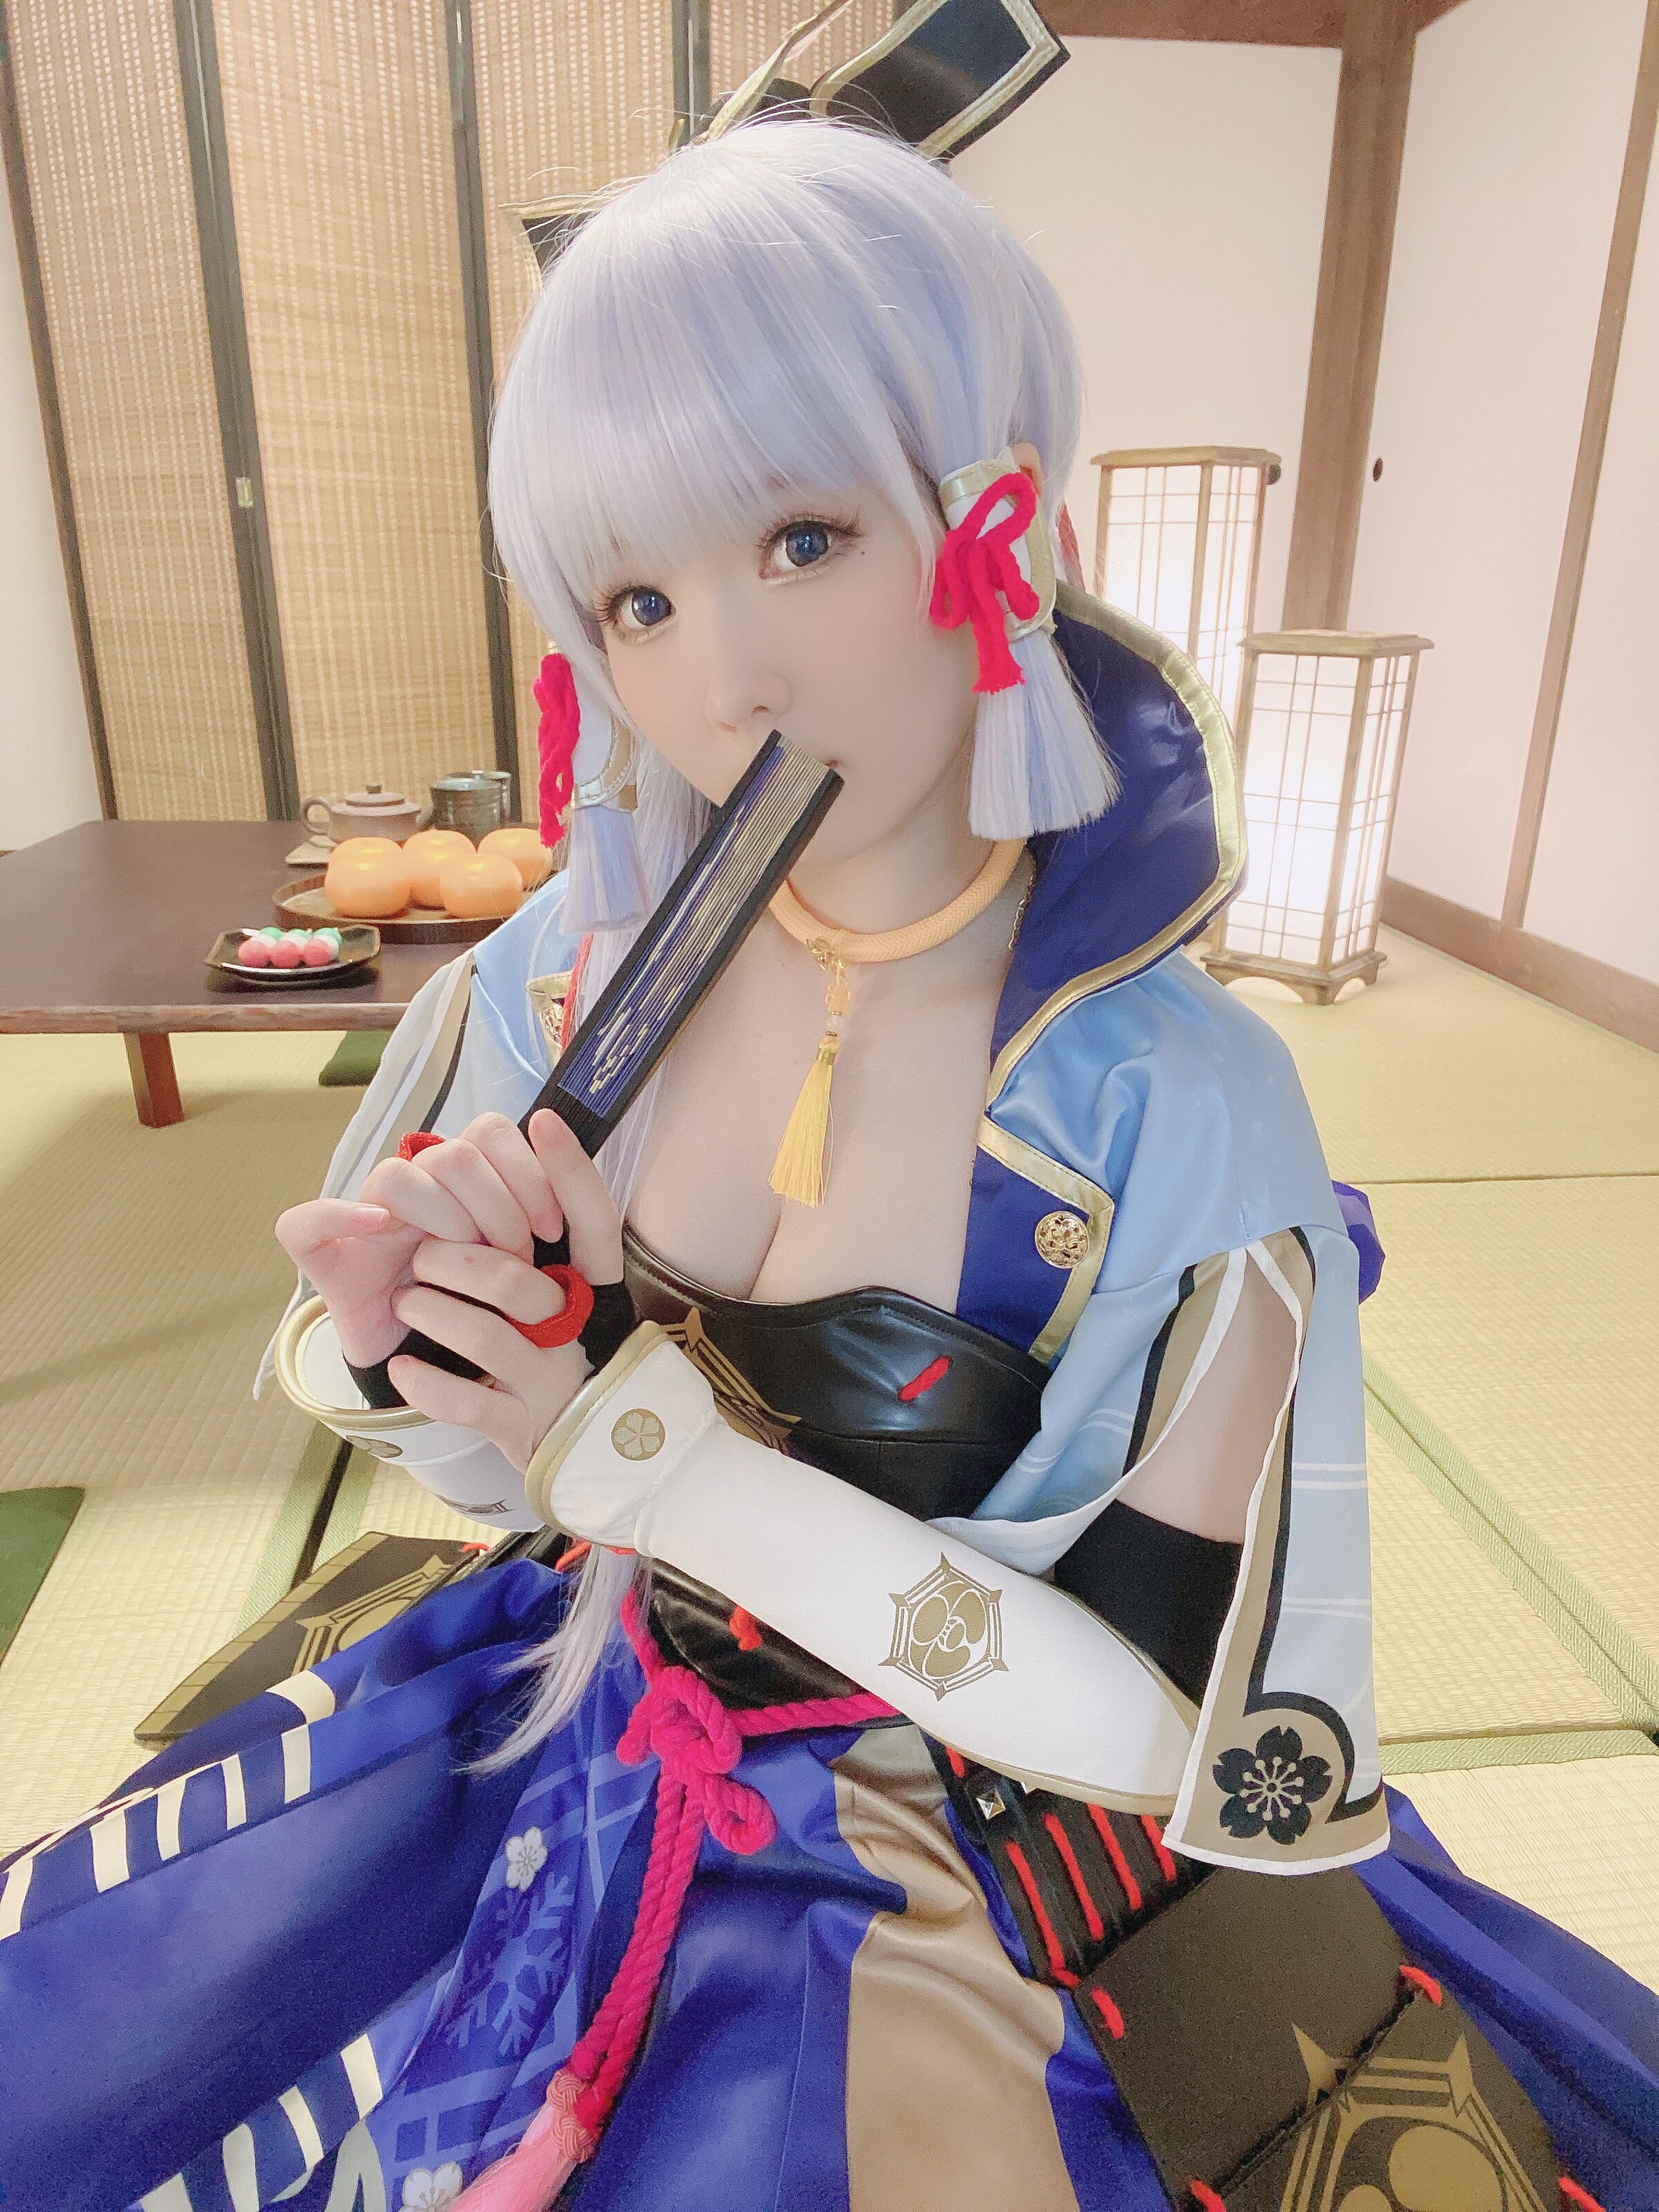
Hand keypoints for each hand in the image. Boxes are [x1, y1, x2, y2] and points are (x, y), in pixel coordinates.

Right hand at [275, 1110, 620, 1367]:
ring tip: (464, 1260)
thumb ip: (545, 1202)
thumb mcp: (531, 1257)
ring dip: (444, 1218)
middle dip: (497, 1208)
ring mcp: (364, 1214)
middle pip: (454, 1156)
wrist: (434, 1361)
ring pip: (398, 1177)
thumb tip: (552, 1136)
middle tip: (514, 1256)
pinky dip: (340, 1215)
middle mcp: (412, 1184)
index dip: (527, 1174)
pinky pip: (305, 1221)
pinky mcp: (321, 1253)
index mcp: (461, 1176)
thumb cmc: (487, 1304)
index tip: (551, 1228)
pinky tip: (377, 1228)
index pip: (490, 1132)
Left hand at [380, 1110, 624, 1466]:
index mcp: (596, 1287)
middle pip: (511, 1278)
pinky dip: (426, 1382)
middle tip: (421, 1256)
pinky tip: (403, 1366)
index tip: (541, 1120)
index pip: (597, 1219)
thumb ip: (553, 1236)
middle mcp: (578, 1330)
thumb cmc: (559, 1348)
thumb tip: (524, 1149)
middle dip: (451, 1259)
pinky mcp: (521, 1426)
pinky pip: (466, 1403)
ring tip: (406, 1301)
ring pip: (483, 1336)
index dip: (572, 1170)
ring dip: (430, 1312)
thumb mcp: (571, 1289)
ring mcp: (550, 1381)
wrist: (584, 1447)